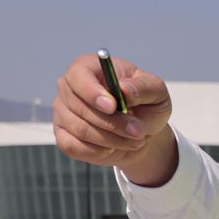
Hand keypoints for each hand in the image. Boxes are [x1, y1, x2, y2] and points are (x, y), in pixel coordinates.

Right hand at [53, 52, 174, 178]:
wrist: (139, 132)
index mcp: (88, 67)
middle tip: (138, 131)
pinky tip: (114, 147)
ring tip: (135, 140)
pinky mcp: (63, 135)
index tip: (113, 106)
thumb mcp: (157, 93)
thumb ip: (145, 87)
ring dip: (112, 139)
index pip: (79, 76)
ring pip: (80, 129)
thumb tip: (125, 90)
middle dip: (113, 123)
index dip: (92, 92)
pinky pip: (73, 146)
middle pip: (80, 107)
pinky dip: (98, 151)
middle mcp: (68, 87)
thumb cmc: (146, 105)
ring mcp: (62, 111)